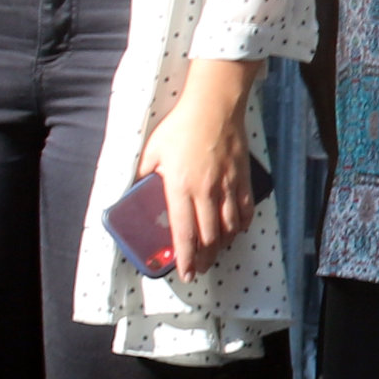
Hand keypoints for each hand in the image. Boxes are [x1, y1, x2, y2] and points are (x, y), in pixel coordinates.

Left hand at [137, 83, 259, 281]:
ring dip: (223, 245)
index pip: (184, 233)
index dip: (185, 257)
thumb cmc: (180, 127)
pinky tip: (236, 230)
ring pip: (229, 227)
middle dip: (205, 258)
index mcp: (180, 188)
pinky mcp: (242, 177)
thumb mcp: (152, 151)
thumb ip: (143, 176)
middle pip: (209, 237)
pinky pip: (245, 209)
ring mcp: (227, 186)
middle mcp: (206, 192)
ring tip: (216, 253)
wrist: (213, 106)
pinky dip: (241, 224)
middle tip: (200, 269)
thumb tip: (134, 193)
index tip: (186, 273)